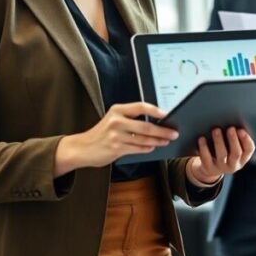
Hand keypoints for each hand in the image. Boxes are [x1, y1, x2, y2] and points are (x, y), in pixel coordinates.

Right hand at [55, 102, 176, 173]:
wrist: (82, 148)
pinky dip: (147, 149)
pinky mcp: (116, 148)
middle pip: (146, 126)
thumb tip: (155, 122)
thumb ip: (130, 119)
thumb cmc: (101, 134)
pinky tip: (152, 148)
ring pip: (143, 139)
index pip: (141, 107)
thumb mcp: (113, 120)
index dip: (156, 110)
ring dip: (157, 141)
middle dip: (163, 130)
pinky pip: (137, 148)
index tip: (168, 115)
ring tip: (166, 141)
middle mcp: (116, 121)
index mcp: (117, 110)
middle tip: (173, 133)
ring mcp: (116, 135)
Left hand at [187, 127, 254, 184]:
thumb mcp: (232, 145)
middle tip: (230, 128)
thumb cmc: (224, 149)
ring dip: (219, 142)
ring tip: (216, 130)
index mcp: (243, 157)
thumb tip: (232, 119)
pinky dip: (204, 148)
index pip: (249, 149)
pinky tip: (202, 138)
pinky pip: (206, 158)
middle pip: (236, 153)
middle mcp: (234, 164)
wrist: (210, 167)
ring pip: (222, 155)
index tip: (241, 130)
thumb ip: (235, 136)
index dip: (246, 140)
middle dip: (233, 140)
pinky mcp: (209, 168)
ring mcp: (222, 167)